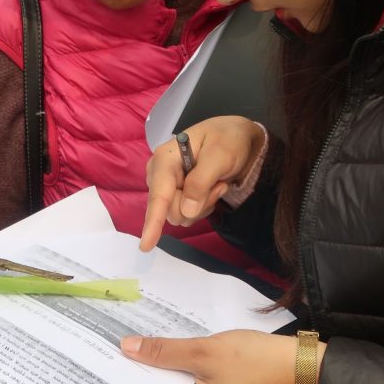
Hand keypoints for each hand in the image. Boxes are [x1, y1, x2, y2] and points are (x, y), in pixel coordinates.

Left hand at [121, 330, 314, 383]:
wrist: (301, 363)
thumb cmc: (254, 360)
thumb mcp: (203, 352)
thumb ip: (164, 352)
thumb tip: (126, 348)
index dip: (143, 374)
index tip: (124, 354)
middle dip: (159, 370)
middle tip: (135, 343)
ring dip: (176, 369)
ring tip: (155, 343)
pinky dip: (193, 373)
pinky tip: (182, 352)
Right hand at [140, 117, 264, 250]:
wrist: (237, 137)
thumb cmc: (228, 139)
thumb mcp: (221, 155)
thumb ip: (201, 181)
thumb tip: (186, 210)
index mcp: (165, 159)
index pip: (158, 195)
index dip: (152, 222)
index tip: (146, 246)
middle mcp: (159, 174)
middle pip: (170, 210)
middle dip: (197, 205)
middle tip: (218, 186)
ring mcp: (166, 185)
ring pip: (179, 215)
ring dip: (203, 205)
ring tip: (216, 183)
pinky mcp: (175, 194)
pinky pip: (186, 214)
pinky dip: (203, 205)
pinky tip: (211, 188)